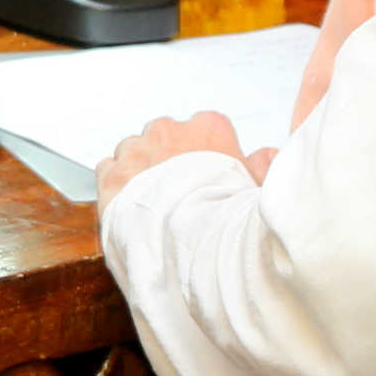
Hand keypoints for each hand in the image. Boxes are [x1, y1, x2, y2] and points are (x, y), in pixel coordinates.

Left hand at [96, 111, 260, 205]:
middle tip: (178, 192)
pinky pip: (108, 170)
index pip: (204, 127)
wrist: (195, 248)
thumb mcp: (259, 189)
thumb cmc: (230, 218)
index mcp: (209, 128)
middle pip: (163, 136)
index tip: (207, 177)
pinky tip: (131, 207)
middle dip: (167, 158)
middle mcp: (169, 131)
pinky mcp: (112, 176)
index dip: (205, 155)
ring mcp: (137, 151)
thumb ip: (263, 164)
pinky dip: (116, 185)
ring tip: (152, 204)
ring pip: (132, 151)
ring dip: (139, 170)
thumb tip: (267, 154)